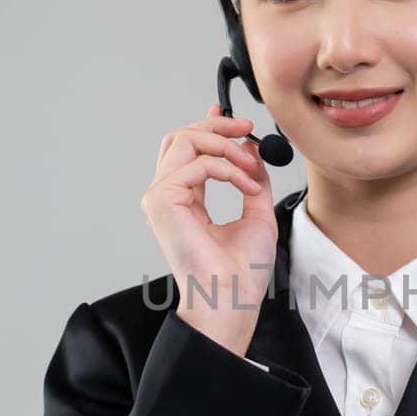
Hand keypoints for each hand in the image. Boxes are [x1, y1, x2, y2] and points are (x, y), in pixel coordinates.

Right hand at [140, 102, 277, 356]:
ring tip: (250, 166)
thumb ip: (251, 177)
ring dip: (224, 146)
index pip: (187, 150)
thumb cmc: (242, 270)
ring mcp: (160, 197)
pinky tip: (247, 186)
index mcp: (184, 199)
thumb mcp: (256, 210)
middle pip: (181, 137)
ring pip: (185, 141)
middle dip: (217, 128)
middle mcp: (167, 196)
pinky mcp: (162, 201)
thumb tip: (251, 148)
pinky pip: (197, 164)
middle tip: (247, 129)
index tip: (233, 118)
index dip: (208, 127)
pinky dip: (228, 169)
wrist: (233, 297)